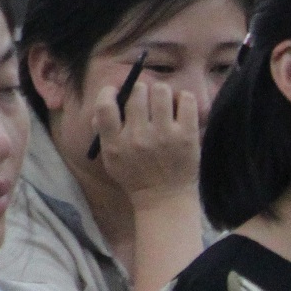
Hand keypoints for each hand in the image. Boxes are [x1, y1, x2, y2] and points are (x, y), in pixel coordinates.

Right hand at [92, 76, 200, 205]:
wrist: (164, 199)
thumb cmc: (134, 176)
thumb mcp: (110, 158)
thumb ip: (104, 131)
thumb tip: (107, 101)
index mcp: (115, 143)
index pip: (105, 106)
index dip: (108, 92)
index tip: (114, 92)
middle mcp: (137, 137)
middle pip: (136, 93)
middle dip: (139, 91)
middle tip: (144, 100)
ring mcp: (164, 135)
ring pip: (160, 91)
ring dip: (160, 92)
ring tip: (162, 101)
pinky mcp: (187, 136)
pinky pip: (186, 101)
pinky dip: (183, 98)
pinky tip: (180, 106)